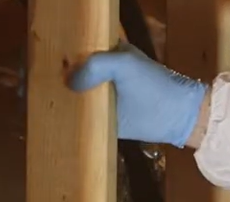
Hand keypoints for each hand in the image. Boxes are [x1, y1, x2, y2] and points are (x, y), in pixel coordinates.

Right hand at [68, 43, 207, 147]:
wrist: (177, 117)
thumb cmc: (152, 86)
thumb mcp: (123, 65)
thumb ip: (95, 65)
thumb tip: (69, 81)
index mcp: (109, 54)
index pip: (78, 53)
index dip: (67, 60)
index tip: (54, 70)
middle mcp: (105, 74)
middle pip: (76, 76)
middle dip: (66, 83)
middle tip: (52, 91)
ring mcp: (106, 97)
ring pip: (79, 96)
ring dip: (71, 102)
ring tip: (56, 107)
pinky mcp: (108, 118)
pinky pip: (87, 117)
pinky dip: (79, 119)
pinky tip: (67, 122)